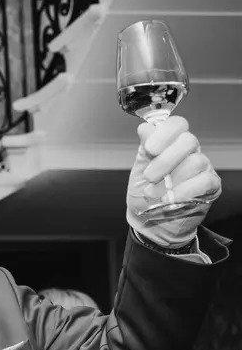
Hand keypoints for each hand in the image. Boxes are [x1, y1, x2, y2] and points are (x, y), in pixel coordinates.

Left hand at [126, 116, 221, 247]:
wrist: (151, 224)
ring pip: (195, 162)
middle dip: (165, 160)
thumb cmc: (145, 195)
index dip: (165, 133)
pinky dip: (185, 191)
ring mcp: (202, 169)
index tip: (150, 148)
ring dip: (172, 180)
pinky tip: (171, 199)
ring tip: (154, 194)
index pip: (177, 125)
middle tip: (149, 176)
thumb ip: (144, 149)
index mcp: (172, 145)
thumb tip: (145, 127)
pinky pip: (204, 181)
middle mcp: (190, 153)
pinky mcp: (211, 186)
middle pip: (189, 141)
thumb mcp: (138, 171)